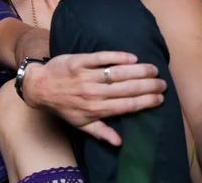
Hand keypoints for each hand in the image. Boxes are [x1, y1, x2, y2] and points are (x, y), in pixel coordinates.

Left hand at [22, 51, 165, 145]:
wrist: (39, 87)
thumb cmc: (63, 106)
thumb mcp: (80, 123)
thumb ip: (100, 131)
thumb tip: (119, 143)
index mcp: (95, 109)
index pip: (126, 106)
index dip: (145, 102)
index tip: (160, 98)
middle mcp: (92, 93)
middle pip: (126, 89)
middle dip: (147, 86)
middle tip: (162, 82)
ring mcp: (84, 76)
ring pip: (116, 73)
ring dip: (138, 71)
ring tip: (153, 69)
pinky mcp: (77, 61)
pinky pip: (100, 57)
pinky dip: (117, 57)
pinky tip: (132, 57)